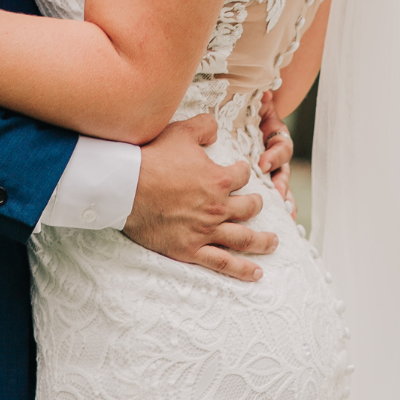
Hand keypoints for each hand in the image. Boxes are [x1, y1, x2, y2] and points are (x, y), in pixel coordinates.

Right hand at [124, 114, 277, 281]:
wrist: (126, 187)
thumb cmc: (152, 158)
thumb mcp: (181, 132)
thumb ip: (204, 126)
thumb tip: (215, 128)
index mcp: (219, 179)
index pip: (243, 175)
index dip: (243, 171)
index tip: (240, 172)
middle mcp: (218, 207)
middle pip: (249, 207)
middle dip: (256, 204)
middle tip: (257, 204)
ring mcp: (206, 231)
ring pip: (244, 238)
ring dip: (262, 241)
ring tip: (273, 242)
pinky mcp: (190, 249)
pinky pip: (222, 263)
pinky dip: (242, 270)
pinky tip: (257, 273)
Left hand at [257, 94, 295, 218]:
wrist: (242, 114)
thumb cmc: (248, 111)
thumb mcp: (256, 105)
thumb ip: (263, 101)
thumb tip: (266, 93)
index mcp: (273, 136)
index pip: (280, 146)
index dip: (274, 155)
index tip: (263, 164)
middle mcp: (275, 154)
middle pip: (283, 172)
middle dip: (281, 184)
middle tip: (277, 194)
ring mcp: (271, 168)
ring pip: (281, 187)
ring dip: (283, 199)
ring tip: (284, 213)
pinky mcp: (264, 180)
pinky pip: (273, 197)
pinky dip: (279, 208)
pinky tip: (285, 220)